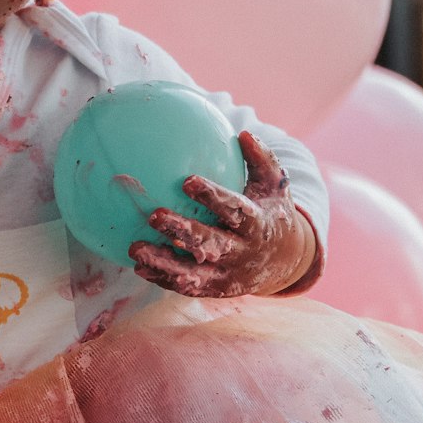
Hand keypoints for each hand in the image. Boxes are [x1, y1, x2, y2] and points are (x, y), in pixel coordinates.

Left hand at [128, 131, 316, 297]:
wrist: (287, 261)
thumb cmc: (272, 211)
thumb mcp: (275, 185)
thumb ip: (261, 159)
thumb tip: (242, 133)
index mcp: (258, 225)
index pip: (235, 210)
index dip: (213, 197)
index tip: (187, 181)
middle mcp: (243, 252)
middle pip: (211, 244)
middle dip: (183, 231)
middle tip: (154, 215)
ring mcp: (229, 274)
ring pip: (195, 273)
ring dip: (164, 263)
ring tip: (135, 249)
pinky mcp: (217, 289)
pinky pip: (188, 286)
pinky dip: (164, 279)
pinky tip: (139, 267)